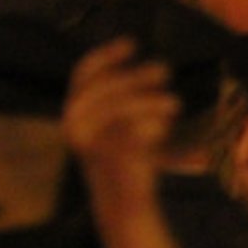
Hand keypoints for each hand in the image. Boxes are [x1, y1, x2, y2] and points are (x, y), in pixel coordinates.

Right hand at [63, 39, 177, 203]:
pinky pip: (137, 129)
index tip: (132, 44)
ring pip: (123, 106)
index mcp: (72, 112)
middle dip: (136, 76)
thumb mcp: (118, 122)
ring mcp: (90, 141)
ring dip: (151, 101)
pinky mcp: (112, 157)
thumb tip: (153, 63)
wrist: (122, 203)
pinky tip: (163, 128)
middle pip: (107, 86)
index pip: (84, 74)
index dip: (107, 55)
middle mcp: (73, 125)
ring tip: (174, 103)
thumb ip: (124, 96)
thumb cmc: (124, 156)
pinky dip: (154, 125)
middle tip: (164, 70)